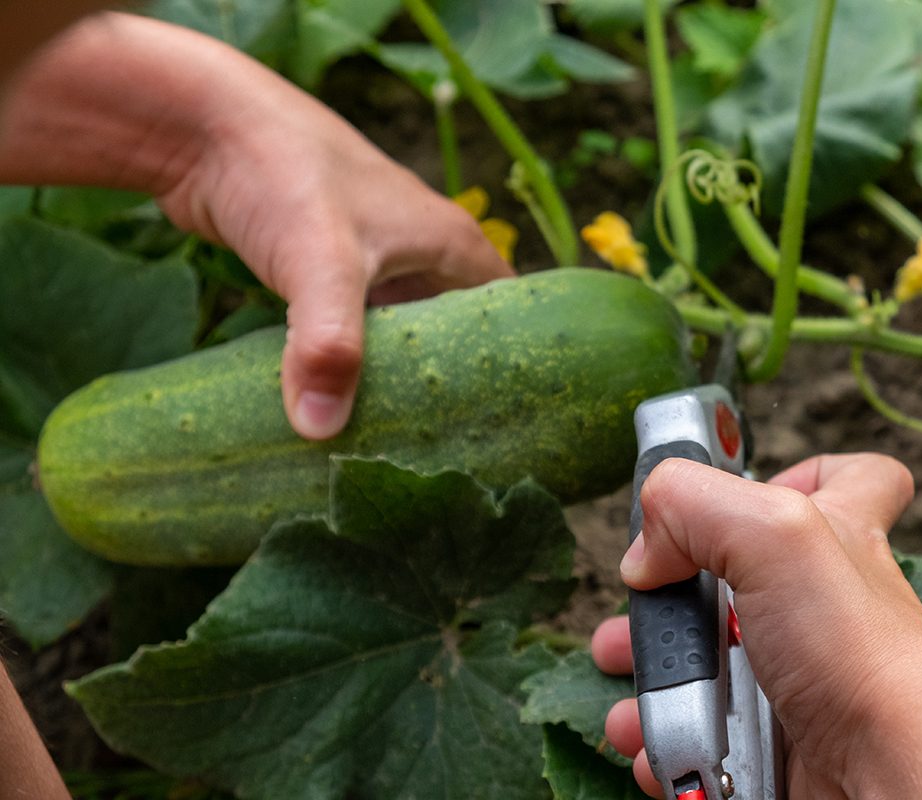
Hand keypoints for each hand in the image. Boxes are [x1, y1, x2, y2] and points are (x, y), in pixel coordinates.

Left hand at [0, 12, 512, 438]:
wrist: (202, 124)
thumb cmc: (282, 174)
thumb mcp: (320, 261)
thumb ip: (329, 344)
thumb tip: (320, 430)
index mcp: (452, 243)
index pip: (509, 316)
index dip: (514, 366)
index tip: (505, 427)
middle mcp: (422, 251)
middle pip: (457, 332)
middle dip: (452, 384)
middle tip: (446, 450)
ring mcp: (374, 261)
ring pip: (403, 333)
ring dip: (398, 377)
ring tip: (397, 442)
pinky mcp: (325, 270)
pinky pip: (356, 329)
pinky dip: (353, 362)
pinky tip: (338, 404)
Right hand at [592, 454, 921, 798]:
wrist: (894, 783)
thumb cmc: (866, 657)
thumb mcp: (775, 532)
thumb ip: (693, 504)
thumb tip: (645, 550)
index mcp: (837, 542)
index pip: (853, 483)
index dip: (803, 474)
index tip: (750, 490)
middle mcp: (824, 611)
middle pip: (736, 586)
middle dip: (669, 600)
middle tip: (642, 609)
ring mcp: (803, 684)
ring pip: (709, 670)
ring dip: (655, 679)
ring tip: (630, 688)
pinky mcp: (781, 749)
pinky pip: (708, 742)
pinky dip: (670, 743)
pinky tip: (656, 745)